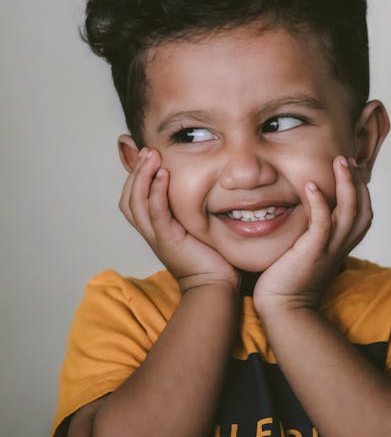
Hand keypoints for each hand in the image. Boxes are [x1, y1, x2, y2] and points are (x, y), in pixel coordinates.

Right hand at [119, 148, 238, 293]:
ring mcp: (157, 237)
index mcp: (154, 229)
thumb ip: (187, 208)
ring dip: (142, 177)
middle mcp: (150, 233)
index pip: (132, 200)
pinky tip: (163, 175)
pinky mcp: (169, 241)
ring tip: (151, 156)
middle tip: (147, 151)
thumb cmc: (209, 257)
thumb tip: (199, 183)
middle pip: (128, 199)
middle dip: (135, 172)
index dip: (134, 177)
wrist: (215, 285)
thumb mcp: (194, 226)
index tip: (146, 154)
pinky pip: (156, 214)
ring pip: (136, 204)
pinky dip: (156, 193)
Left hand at [253, 155, 371, 315]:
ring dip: (346, 185)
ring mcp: (329, 249)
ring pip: (348, 212)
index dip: (361, 189)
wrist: (282, 307)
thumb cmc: (289, 278)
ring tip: (339, 162)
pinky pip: (323, 224)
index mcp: (342, 244)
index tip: (352, 167)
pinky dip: (320, 202)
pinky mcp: (313, 252)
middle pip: (362, 208)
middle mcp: (341, 245)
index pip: (362, 212)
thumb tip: (307, 210)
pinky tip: (312, 185)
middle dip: (358, 181)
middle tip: (348, 158)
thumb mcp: (307, 249)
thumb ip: (313, 231)